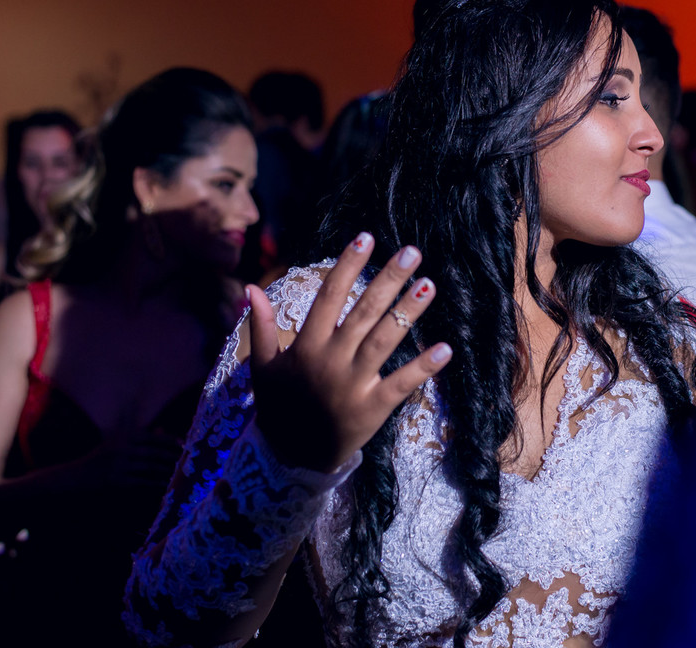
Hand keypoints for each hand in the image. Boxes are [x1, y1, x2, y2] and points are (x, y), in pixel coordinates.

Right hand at [72, 432, 182, 491]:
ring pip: (149, 467)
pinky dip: (155, 482)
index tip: (183, 443)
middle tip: (186, 459)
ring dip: (166, 469)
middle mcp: (120, 449)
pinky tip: (165, 484)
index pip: (151, 437)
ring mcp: (118, 466)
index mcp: (122, 437)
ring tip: (179, 471)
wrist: (77, 475)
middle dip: (171, 456)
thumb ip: (140, 434)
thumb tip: (162, 429)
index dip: (168, 440)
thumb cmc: (101, 456)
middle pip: (153, 453)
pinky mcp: (117, 481)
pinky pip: (142, 481)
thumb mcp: (117, 440)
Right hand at [248, 235, 451, 471]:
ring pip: (384, 341)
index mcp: (306, 346)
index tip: (366, 237)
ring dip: (408, 312)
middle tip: (412, 252)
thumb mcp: (263, 366)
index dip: (346, 266)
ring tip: (429, 285)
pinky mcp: (372, 409)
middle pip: (363, 312)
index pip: (329, 297)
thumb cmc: (279, 406)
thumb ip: (260, 326)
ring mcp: (353, 385)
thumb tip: (250, 287)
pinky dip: (423, 367)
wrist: (289, 458)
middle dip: (388, 280)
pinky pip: (401, 384)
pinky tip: (445, 347)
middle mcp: (331, 360)